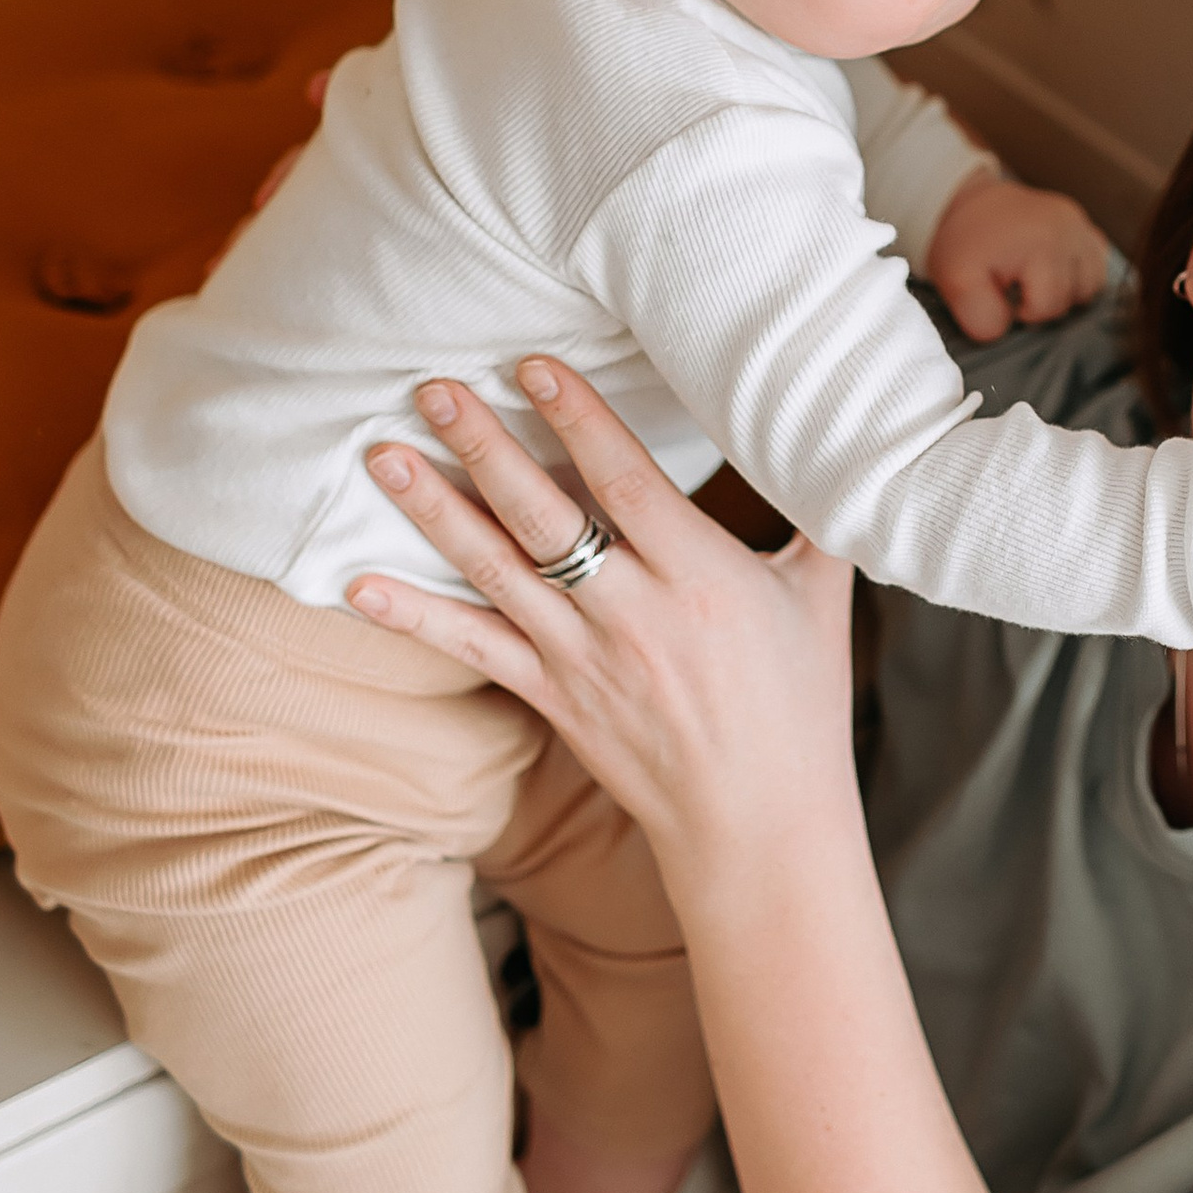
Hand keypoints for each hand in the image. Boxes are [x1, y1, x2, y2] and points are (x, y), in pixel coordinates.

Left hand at [347, 361, 858, 889]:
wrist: (760, 826)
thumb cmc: (801, 704)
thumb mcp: (822, 597)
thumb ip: (818, 514)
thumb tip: (834, 433)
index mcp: (704, 579)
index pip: (627, 484)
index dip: (578, 420)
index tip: (532, 365)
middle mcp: (634, 615)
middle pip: (544, 518)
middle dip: (485, 447)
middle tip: (433, 387)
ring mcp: (584, 660)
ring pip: (496, 572)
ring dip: (434, 511)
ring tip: (385, 455)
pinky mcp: (553, 699)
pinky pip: (473, 649)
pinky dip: (414, 617)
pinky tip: (358, 586)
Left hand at [925, 174, 1110, 339]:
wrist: (976, 205)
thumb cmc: (967, 244)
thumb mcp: (956, 280)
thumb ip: (979, 314)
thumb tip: (1007, 330)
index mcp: (1040, 243)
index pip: (1048, 308)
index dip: (1022, 312)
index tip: (1002, 294)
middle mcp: (1070, 230)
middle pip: (1073, 299)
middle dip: (1043, 302)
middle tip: (1016, 284)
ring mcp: (1083, 227)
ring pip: (1091, 287)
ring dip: (1065, 292)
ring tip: (1036, 279)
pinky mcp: (1090, 229)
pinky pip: (1099, 269)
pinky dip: (1078, 277)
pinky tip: (1054, 271)